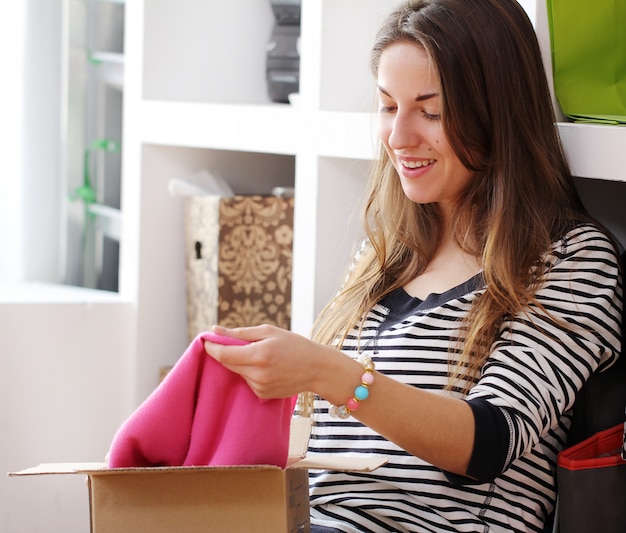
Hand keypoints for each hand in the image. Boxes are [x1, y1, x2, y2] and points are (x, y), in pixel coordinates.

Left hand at [203, 324, 326, 399]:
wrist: (317, 369)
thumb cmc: (295, 345)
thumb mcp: (269, 331)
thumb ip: (240, 333)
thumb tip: (215, 330)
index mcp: (259, 355)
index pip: (224, 354)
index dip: (211, 347)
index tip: (206, 340)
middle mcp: (257, 374)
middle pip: (228, 364)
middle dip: (224, 352)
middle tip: (230, 341)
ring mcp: (260, 387)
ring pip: (238, 372)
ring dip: (240, 362)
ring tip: (260, 354)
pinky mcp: (263, 395)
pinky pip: (248, 381)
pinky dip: (250, 372)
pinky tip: (267, 367)